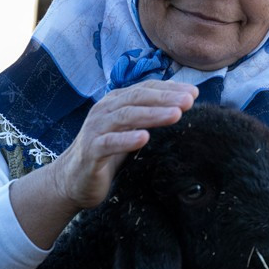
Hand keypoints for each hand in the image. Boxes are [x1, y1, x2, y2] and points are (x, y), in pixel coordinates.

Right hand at [50, 81, 197, 210]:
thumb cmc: (108, 151)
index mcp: (116, 102)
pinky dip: (127, 139)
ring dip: (152, 115)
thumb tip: (180, 100)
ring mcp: (96, 129)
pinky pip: (109, 142)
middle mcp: (105, 110)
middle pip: (138, 98)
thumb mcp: (130, 129)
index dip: (169, 89)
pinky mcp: (91, 150)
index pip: (145, 89)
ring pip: (126, 116)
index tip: (195, 93)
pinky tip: (144, 138)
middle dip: (165, 98)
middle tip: (189, 101)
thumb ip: (148, 114)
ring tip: (176, 115)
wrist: (74, 179)